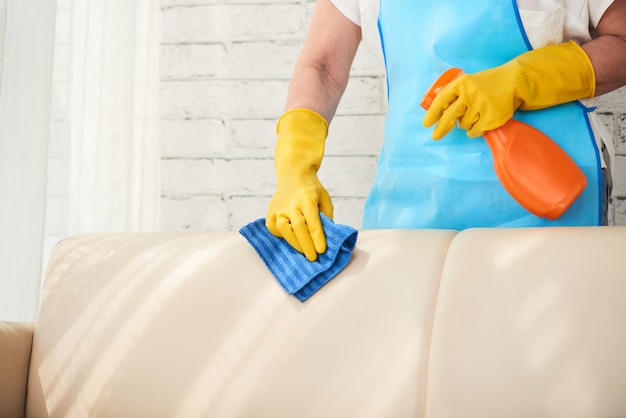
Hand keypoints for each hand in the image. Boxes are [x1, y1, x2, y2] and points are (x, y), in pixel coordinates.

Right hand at [266, 109, 333, 260]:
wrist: (292, 174)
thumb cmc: (311, 188)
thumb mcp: (324, 197)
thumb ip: (326, 214)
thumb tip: (327, 234)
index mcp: (307, 198)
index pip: (313, 221)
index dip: (317, 237)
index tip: (322, 251)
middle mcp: (291, 203)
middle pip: (298, 227)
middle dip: (306, 245)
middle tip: (313, 258)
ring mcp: (279, 207)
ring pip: (283, 229)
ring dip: (293, 243)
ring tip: (302, 252)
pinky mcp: (270, 211)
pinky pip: (273, 228)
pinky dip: (281, 237)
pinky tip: (289, 240)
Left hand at [423, 41, 595, 138]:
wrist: (515, 81)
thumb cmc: (488, 84)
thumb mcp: (469, 82)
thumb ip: (455, 94)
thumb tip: (437, 112)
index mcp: (461, 83)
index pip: (441, 100)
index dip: (433, 113)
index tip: (426, 124)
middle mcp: (469, 94)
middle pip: (449, 116)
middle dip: (442, 128)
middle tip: (436, 136)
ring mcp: (480, 106)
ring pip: (463, 125)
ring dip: (466, 124)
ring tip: (476, 114)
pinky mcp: (490, 118)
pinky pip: (474, 131)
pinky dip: (475, 130)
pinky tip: (481, 122)